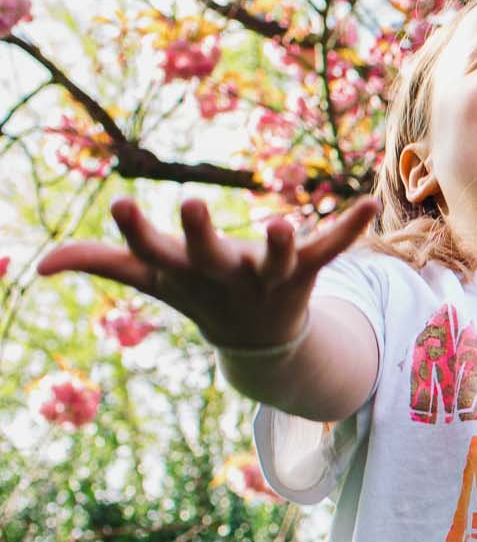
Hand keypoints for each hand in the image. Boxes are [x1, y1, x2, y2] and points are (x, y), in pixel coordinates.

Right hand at [38, 196, 376, 350]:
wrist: (258, 340)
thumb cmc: (197, 292)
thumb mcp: (151, 277)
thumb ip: (101, 262)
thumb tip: (38, 268)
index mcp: (185, 270)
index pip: (152, 251)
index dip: (135, 231)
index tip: (120, 205)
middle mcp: (226, 272)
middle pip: (211, 252)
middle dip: (201, 230)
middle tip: (192, 201)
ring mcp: (270, 273)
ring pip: (278, 258)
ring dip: (283, 242)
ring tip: (284, 222)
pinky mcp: (308, 269)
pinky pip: (335, 247)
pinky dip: (352, 226)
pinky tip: (372, 201)